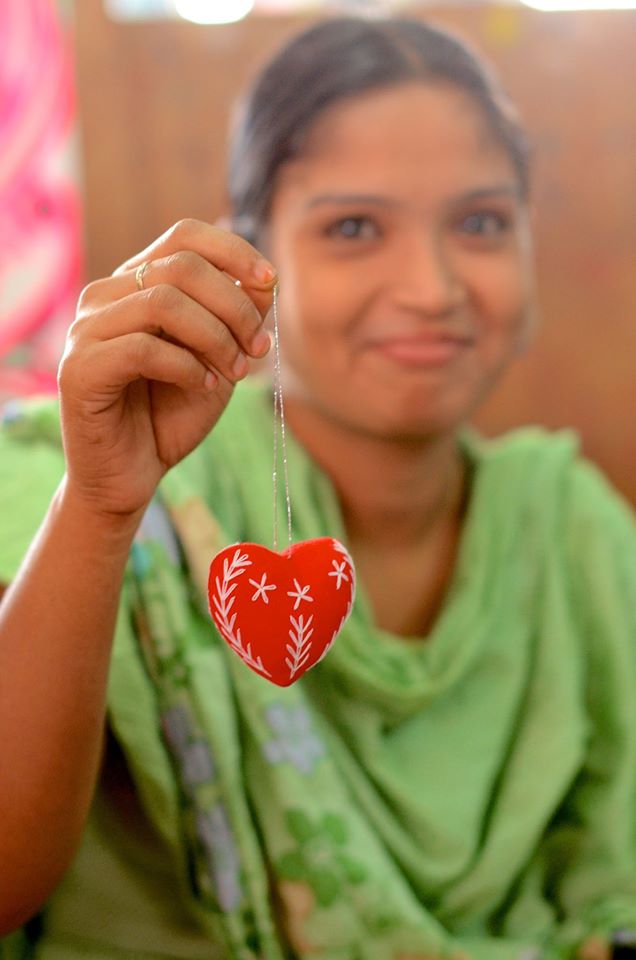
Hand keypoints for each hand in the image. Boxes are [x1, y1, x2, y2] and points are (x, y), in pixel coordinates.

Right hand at [57, 219, 275, 519]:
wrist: (130, 475)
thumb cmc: (171, 416)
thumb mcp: (218, 361)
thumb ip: (236, 321)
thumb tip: (265, 282)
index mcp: (137, 285)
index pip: (184, 235)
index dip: (233, 251)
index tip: (271, 282)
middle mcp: (105, 296)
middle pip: (181, 266)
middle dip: (235, 306)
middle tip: (258, 348)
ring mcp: (86, 330)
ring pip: (164, 303)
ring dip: (215, 338)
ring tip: (234, 373)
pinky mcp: (78, 369)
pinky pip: (143, 348)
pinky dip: (186, 366)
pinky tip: (202, 387)